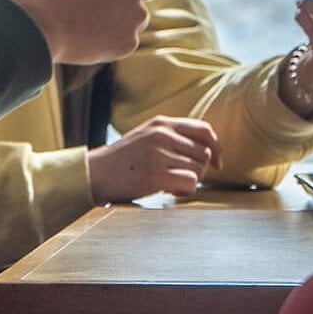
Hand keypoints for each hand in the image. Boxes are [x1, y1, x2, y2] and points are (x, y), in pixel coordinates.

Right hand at [87, 115, 220, 202]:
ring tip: (170, 184)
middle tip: (182, 178)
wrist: (94, 174)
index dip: (217, 148)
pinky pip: (190, 182)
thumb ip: (172, 137)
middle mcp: (162, 134)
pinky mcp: (155, 174)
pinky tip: (169, 190)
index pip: (204, 130)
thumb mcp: (147, 137)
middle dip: (200, 170)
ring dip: (190, 181)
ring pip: (199, 169)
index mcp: (161, 123)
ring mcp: (158, 153)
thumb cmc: (122, 160)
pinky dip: (185, 190)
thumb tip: (207, 149)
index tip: (218, 164)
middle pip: (205, 153)